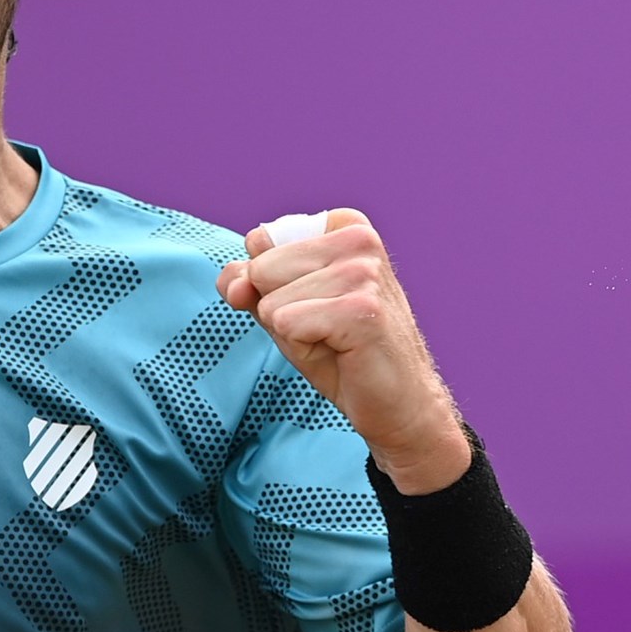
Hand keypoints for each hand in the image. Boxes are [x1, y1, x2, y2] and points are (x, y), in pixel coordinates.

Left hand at [217, 208, 469, 493]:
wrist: (397, 406)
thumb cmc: (340, 352)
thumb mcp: (283, 306)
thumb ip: (248, 283)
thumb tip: (233, 285)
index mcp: (344, 225)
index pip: (260, 243)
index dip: (273, 287)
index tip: (315, 305)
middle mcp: (359, 238)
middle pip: (262, 270)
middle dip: (280, 310)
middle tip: (326, 330)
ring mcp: (363, 272)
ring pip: (271, 301)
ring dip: (293, 334)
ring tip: (335, 342)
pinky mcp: (361, 309)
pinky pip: (285, 323)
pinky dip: (301, 349)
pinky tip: (342, 353)